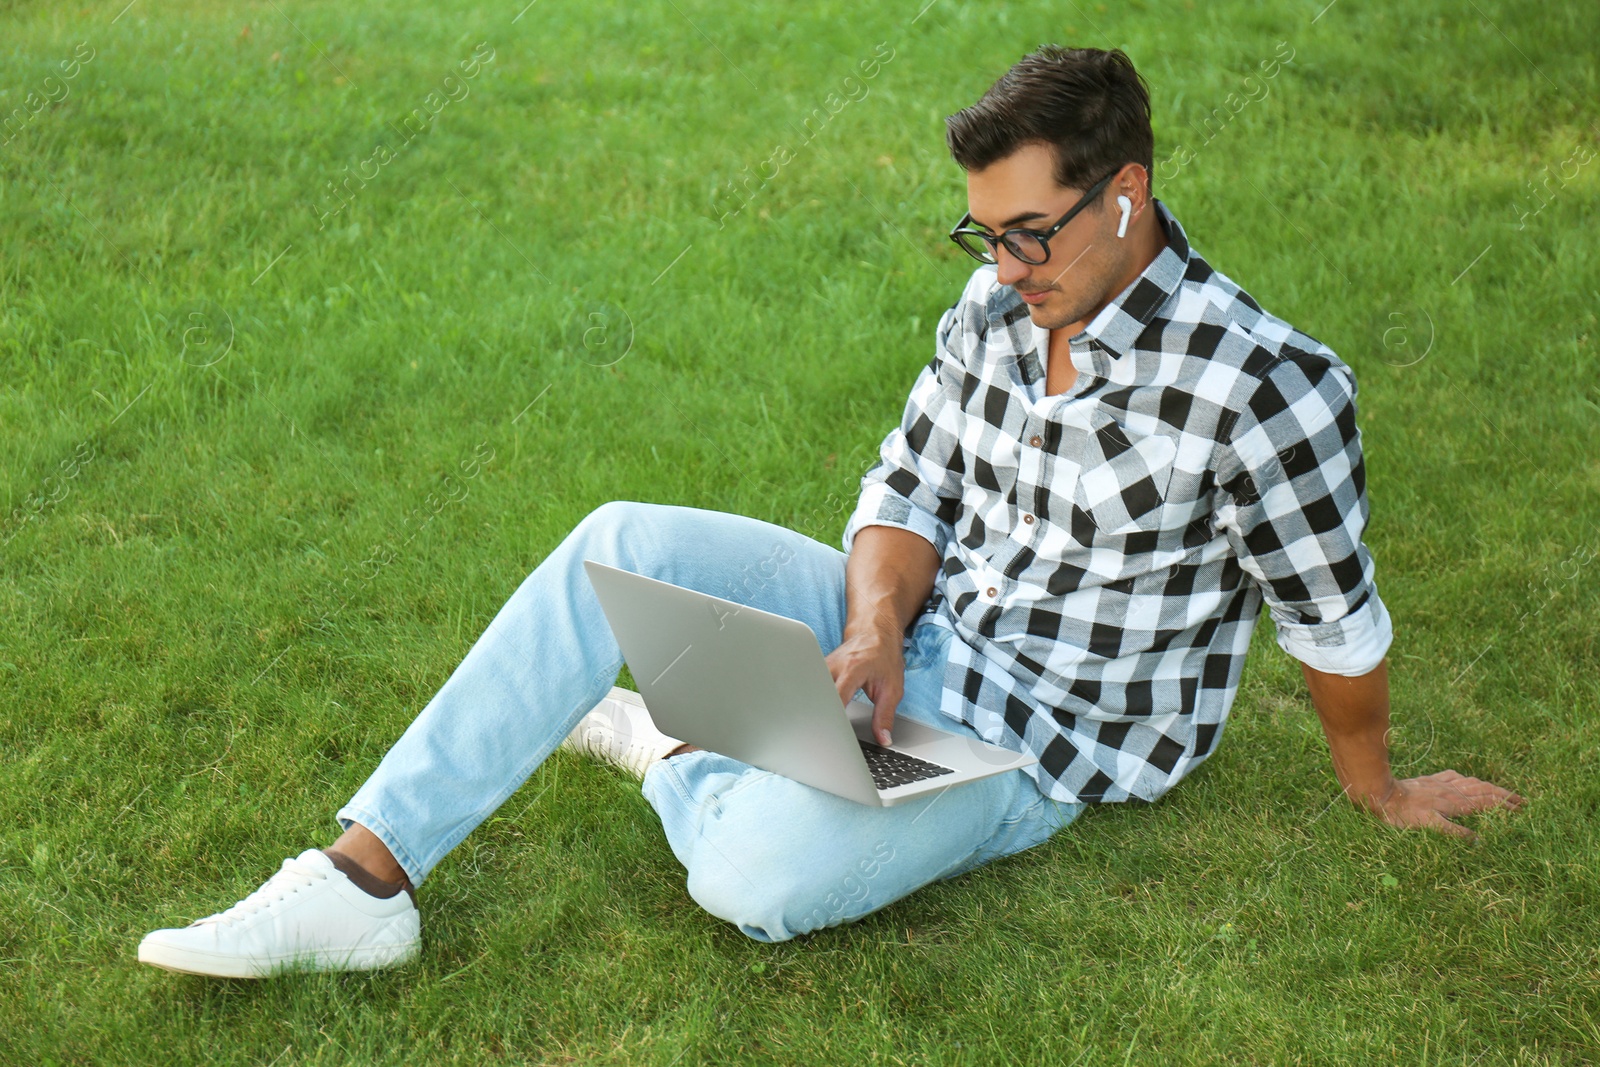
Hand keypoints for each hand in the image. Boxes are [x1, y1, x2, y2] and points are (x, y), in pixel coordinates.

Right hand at [824, 626, 905, 746]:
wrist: (876, 633)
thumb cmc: (885, 657)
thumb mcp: (892, 689)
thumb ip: (885, 716)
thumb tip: (883, 739)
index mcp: (853, 669)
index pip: (836, 696)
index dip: (832, 717)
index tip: (832, 733)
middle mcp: (834, 666)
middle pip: (817, 694)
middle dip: (817, 714)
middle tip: (819, 735)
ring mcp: (824, 666)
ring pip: (811, 690)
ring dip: (814, 707)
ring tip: (814, 726)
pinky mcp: (819, 669)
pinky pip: (812, 687)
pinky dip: (814, 700)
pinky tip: (814, 713)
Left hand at [1365, 769, 1525, 840]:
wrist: (1381, 795)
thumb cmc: (1404, 816)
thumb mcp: (1431, 828)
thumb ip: (1456, 833)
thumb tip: (1480, 841)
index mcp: (1456, 803)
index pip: (1488, 802)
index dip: (1506, 805)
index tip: (1524, 808)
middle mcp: (1452, 791)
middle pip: (1484, 791)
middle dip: (1504, 795)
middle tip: (1522, 801)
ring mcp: (1441, 784)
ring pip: (1471, 783)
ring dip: (1489, 787)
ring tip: (1501, 791)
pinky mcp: (1429, 781)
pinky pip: (1453, 777)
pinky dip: (1466, 779)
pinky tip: (1465, 779)